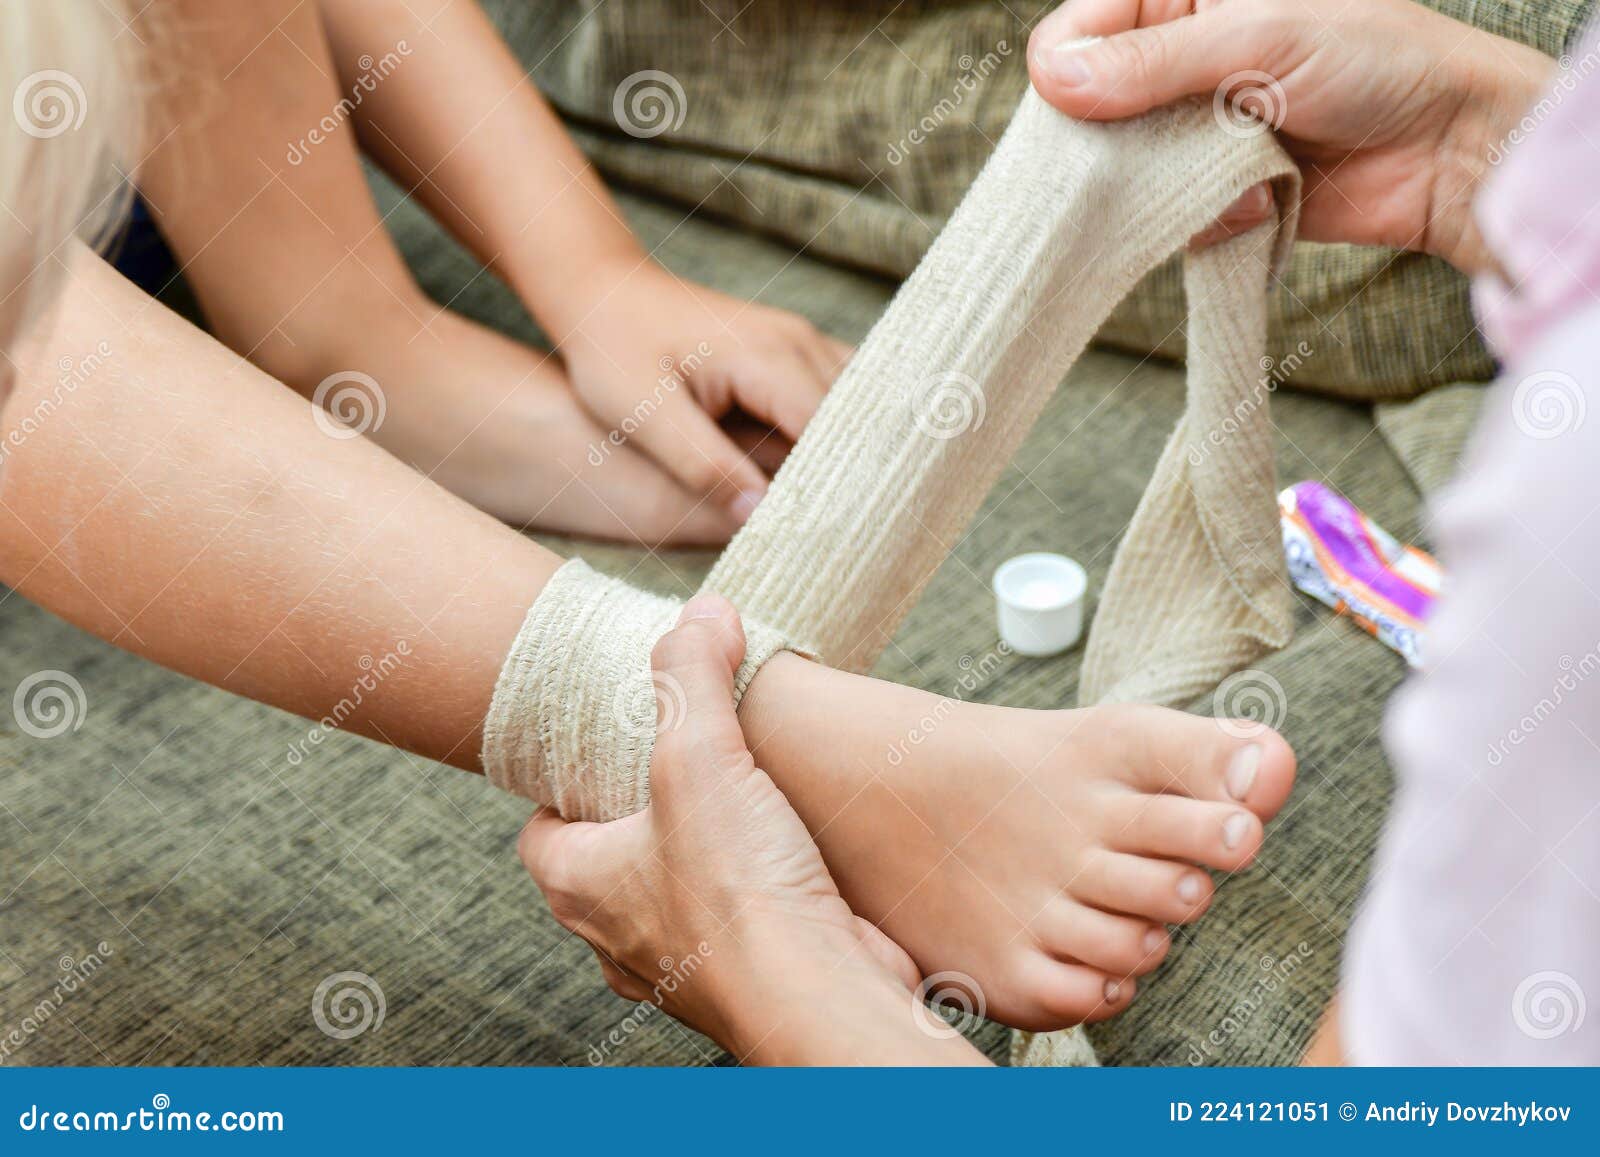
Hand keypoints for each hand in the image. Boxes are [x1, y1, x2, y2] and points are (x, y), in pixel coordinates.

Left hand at [518, 596, 974, 1063]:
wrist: (820, 996)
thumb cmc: (738, 894)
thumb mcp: (699, 755)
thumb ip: (691, 675)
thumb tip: (702, 613)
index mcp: (580, 886)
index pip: (542, 831)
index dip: (566, 785)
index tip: (605, 747)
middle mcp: (620, 936)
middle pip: (611, 860)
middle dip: (644, 813)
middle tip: (683, 758)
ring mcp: (683, 965)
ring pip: (677, 895)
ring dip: (706, 854)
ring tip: (744, 797)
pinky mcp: (747, 976)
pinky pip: (741, 922)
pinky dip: (760, 887)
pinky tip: (793, 851)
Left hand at [552, 260, 852, 521]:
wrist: (606, 293)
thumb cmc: (615, 352)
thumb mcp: (643, 415)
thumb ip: (702, 465)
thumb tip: (759, 515)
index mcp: (764, 356)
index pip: (827, 429)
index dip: (837, 483)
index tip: (839, 534)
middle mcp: (798, 342)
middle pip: (856, 419)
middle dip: (858, 474)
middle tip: (854, 534)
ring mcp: (802, 343)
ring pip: (859, 406)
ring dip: (858, 453)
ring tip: (853, 511)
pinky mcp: (795, 353)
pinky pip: (841, 396)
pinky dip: (845, 434)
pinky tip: (837, 476)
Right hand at [1027, 0, 1553, 270]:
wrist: (1450, 150)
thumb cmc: (1376, 63)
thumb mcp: (1259, 40)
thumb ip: (1153, 62)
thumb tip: (1054, 79)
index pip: (1081, 29)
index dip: (1068, 70)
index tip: (1076, 108)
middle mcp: (1181, 60)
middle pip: (1089, 106)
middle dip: (1113, 140)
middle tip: (1155, 149)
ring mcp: (1195, 129)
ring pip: (1122, 170)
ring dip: (1166, 181)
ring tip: (1229, 170)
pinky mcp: (1214, 190)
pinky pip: (1167, 214)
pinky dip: (1204, 215)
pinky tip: (1258, 198)